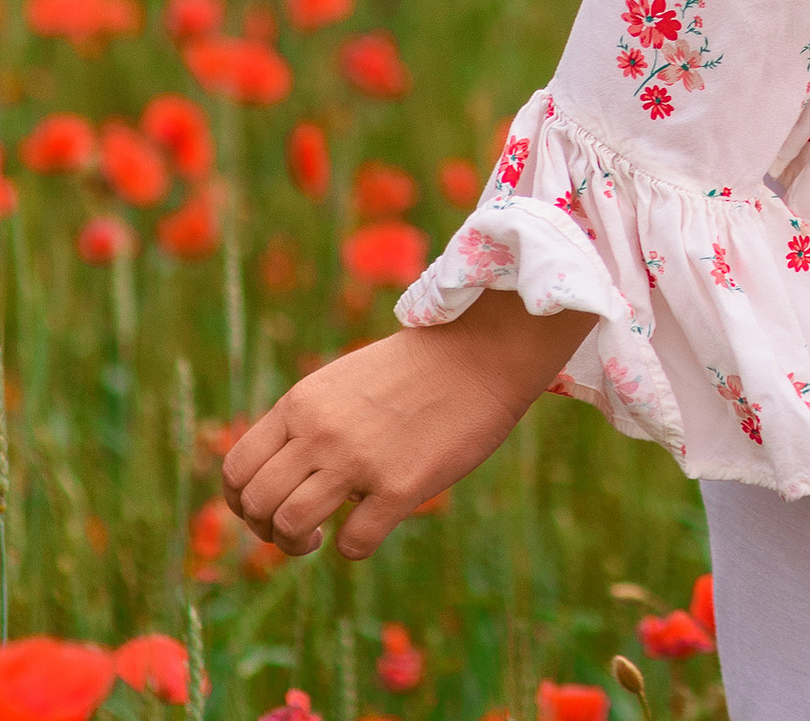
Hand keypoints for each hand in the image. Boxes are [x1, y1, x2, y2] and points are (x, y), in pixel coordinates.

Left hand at [221, 291, 595, 559]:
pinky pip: (352, 544)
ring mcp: (359, 460)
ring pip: (290, 527)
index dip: (240, 501)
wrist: (486, 351)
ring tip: (320, 535)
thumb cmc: (420, 366)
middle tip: (297, 529)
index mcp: (304, 402)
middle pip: (257, 504)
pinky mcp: (400, 486)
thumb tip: (278, 474)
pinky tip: (371, 526)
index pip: (235, 469)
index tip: (266, 509)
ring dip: (297, 544)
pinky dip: (353, 546)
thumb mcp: (346, 379)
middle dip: (267, 529)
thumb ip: (309, 420)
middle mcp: (321, 431)